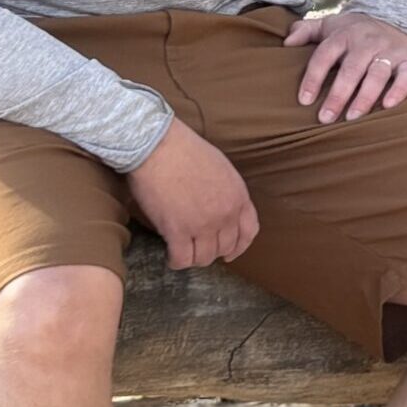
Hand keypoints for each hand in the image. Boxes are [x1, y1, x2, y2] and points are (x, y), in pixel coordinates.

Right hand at [126, 117, 259, 269]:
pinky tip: (170, 256)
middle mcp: (225, 214)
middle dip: (212, 251)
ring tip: (183, 252)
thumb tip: (219, 206)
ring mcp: (203, 224)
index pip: (249, 231)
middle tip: (197, 247)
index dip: (239, 246)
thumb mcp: (220, 167)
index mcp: (238, 196)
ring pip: (204, 257)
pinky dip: (176, 261)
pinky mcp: (178, 231)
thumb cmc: (183, 149)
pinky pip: (182, 259)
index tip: (230, 254)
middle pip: (225, 247)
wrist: (157, 144)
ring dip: (194, 258)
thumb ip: (226, 191)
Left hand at [286, 11, 406, 123]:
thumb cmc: (357, 31)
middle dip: (338, 95)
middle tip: (326, 118)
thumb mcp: (331, 25)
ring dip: (364, 97)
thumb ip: (306, 30)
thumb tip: (285, 43)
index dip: (313, 78)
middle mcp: (366, 41)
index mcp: (343, 35)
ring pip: (376, 74)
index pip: (324, 56)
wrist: (399, 19)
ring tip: (352, 117)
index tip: (304, 101)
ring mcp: (389, 50)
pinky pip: (405, 76)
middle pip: (350, 69)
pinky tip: (388, 106)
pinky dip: (398, 90)